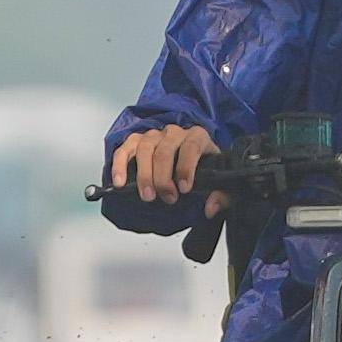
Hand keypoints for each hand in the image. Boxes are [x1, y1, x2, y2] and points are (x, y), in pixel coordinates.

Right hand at [110, 125, 226, 214]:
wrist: (192, 162)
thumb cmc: (205, 170)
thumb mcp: (221, 183)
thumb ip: (222, 196)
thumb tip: (210, 208)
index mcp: (198, 137)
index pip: (191, 146)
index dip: (186, 167)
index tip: (184, 188)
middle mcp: (174, 133)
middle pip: (164, 150)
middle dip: (164, 177)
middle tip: (167, 198)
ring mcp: (154, 135)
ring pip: (145, 148)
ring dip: (144, 174)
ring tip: (147, 196)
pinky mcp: (137, 141)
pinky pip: (125, 148)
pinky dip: (120, 164)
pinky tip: (119, 182)